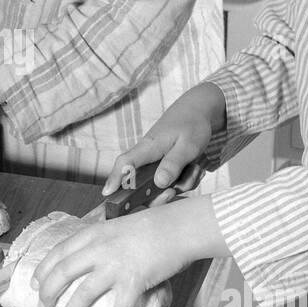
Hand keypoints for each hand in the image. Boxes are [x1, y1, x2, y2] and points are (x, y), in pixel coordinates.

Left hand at [31, 202, 197, 306]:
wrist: (181, 226)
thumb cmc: (153, 226)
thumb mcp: (118, 226)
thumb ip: (103, 241)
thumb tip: (92, 258)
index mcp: (94, 233)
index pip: (58, 252)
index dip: (43, 270)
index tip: (34, 283)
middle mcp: (99, 249)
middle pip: (62, 273)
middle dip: (48, 292)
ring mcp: (115, 266)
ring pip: (84, 293)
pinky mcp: (134, 281)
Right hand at [102, 83, 225, 194]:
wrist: (201, 110)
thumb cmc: (191, 123)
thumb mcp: (188, 145)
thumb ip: (173, 164)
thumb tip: (160, 182)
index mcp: (149, 148)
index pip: (126, 163)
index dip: (115, 178)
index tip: (107, 193)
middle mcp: (149, 158)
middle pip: (142, 186)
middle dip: (159, 196)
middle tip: (173, 192)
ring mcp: (158, 164)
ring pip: (163, 187)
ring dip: (182, 183)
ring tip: (195, 169)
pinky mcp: (168, 167)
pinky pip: (175, 183)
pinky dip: (188, 179)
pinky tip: (196, 168)